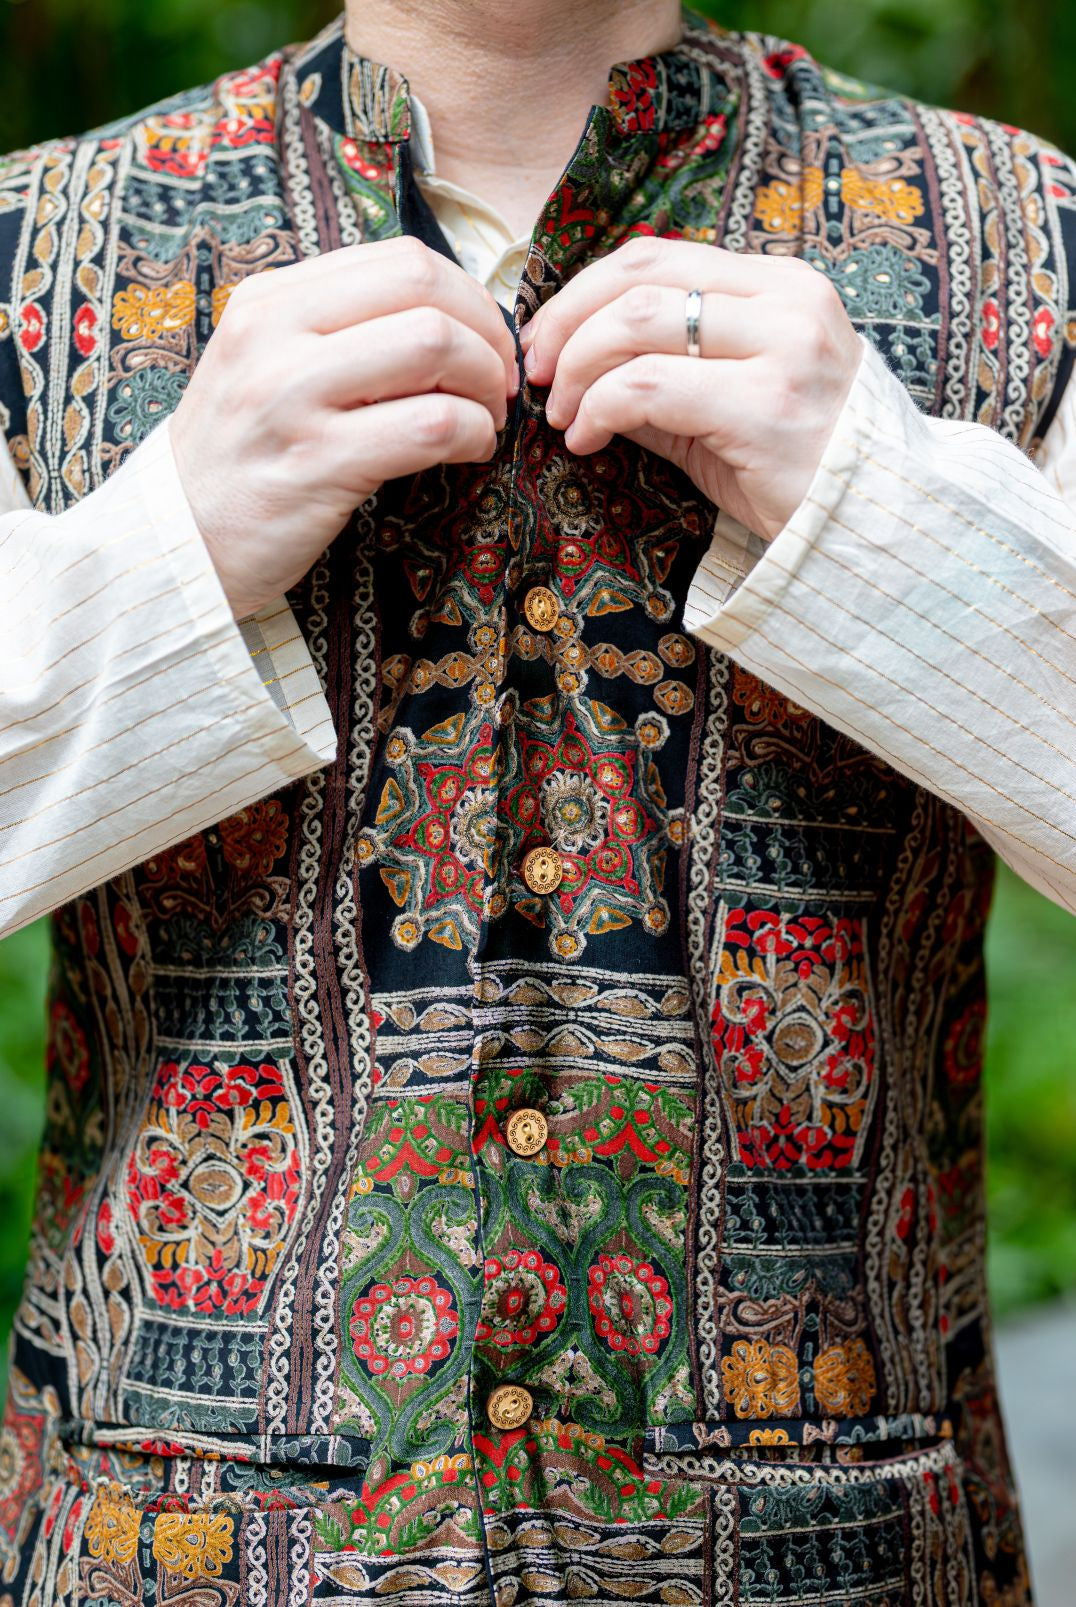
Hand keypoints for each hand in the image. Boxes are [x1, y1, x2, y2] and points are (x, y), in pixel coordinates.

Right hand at [169, 237, 518, 619]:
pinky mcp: (319, 464)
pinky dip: (473, 434)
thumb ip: (337, 333)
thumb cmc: (242, 459)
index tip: (485, 341)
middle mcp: (275, 335)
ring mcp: (293, 398)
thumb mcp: (266, 368)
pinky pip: (431, 426)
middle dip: (487, 333)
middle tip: (498, 381)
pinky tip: (470, 451)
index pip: (400, 259)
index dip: (468, 296)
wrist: (178, 540)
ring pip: (434, 346)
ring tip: (485, 419)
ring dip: (484, 385)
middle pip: (424, 289)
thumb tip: (447, 318)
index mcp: (269, 300)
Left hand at [519, 237, 862, 542]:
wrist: (872, 523)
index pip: (657, 257)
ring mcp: (782, 350)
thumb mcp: (728, 401)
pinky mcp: (765, 407)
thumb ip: (661, 370)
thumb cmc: (793, 464)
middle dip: (567, 325)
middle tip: (537, 376)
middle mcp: (786, 303)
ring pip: (637, 324)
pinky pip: (647, 387)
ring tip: (564, 417)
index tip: (545, 339)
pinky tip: (588, 440)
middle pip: (638, 279)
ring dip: (577, 370)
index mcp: (779, 285)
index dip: (583, 292)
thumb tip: (568, 361)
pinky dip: (599, 409)